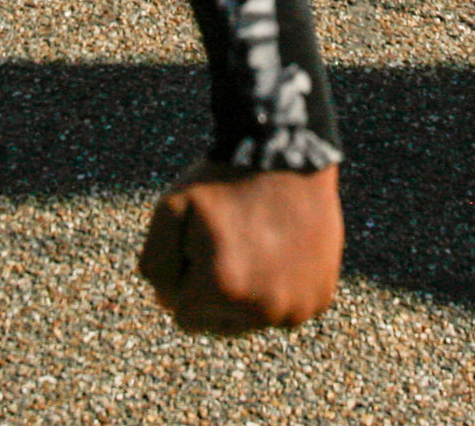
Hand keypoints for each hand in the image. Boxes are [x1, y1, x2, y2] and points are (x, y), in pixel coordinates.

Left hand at [138, 160, 341, 335]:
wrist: (284, 152)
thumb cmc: (222, 180)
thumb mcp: (170, 210)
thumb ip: (155, 264)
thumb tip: (168, 304)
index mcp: (221, 289)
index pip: (183, 313)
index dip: (187, 275)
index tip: (203, 240)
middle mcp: (264, 309)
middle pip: (220, 323)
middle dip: (216, 291)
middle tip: (231, 242)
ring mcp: (297, 307)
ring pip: (253, 318)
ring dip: (249, 293)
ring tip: (256, 244)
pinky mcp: (319, 299)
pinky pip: (286, 309)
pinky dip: (280, 287)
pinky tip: (280, 251)